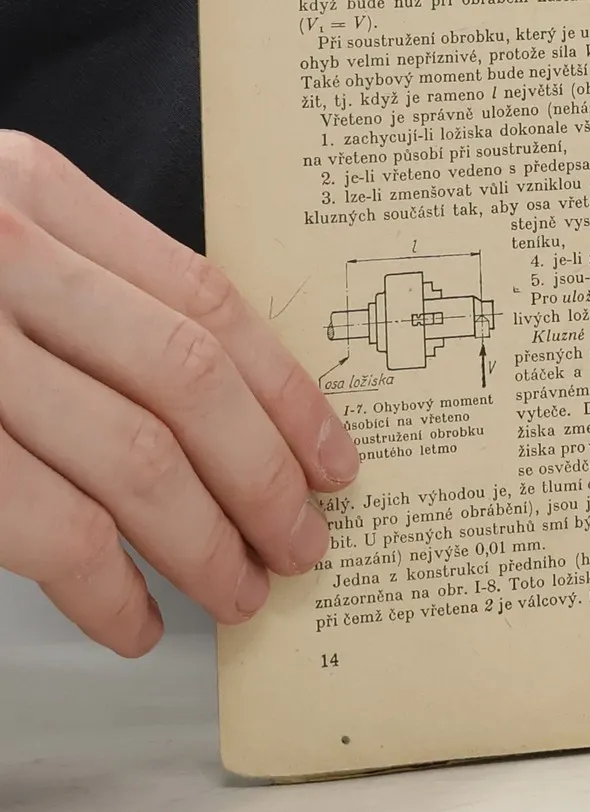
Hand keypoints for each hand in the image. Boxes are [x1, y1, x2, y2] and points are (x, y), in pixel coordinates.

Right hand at [0, 133, 358, 654]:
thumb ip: (83, 280)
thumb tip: (223, 400)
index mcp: (30, 190)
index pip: (206, 303)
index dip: (288, 393)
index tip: (336, 461)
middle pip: (184, 383)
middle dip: (264, 478)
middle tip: (306, 546)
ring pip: (129, 457)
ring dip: (203, 542)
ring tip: (240, 592)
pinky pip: (39, 524)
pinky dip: (102, 586)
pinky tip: (133, 622)